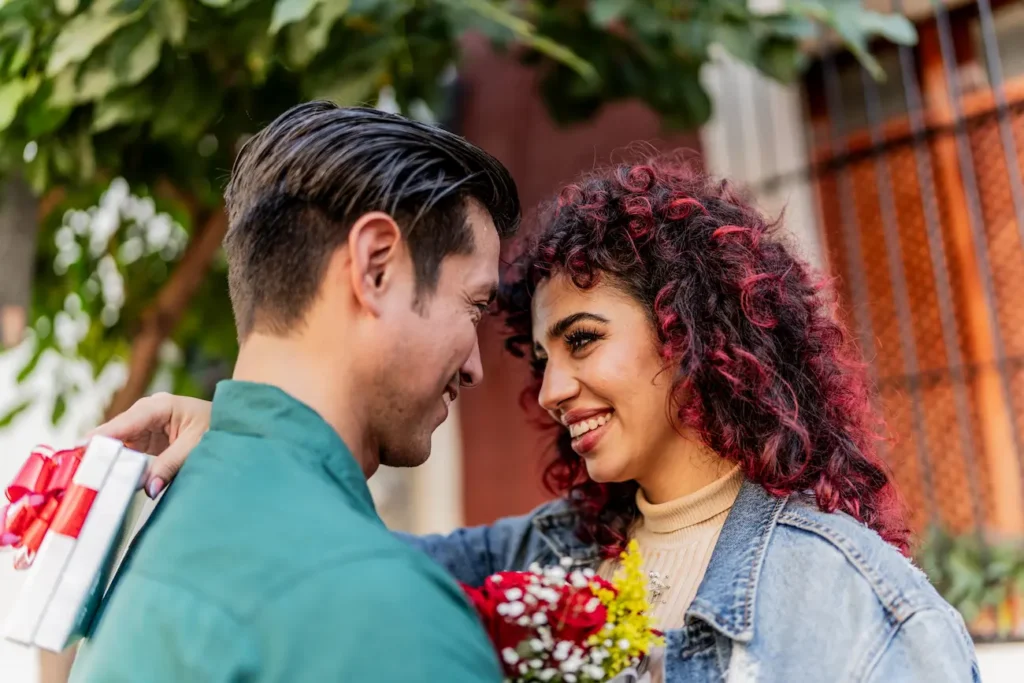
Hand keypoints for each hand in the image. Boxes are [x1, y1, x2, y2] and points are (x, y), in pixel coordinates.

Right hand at [91, 393, 211, 498]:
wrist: (232, 423)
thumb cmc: (218, 425)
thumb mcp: (198, 444)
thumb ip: (172, 464)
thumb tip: (148, 488)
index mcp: (159, 406)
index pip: (125, 422)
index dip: (102, 436)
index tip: (81, 450)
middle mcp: (146, 413)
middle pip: (115, 434)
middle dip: (99, 452)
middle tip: (79, 473)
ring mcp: (144, 426)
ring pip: (117, 445)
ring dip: (106, 462)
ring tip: (88, 480)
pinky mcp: (146, 441)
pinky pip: (126, 453)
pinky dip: (118, 466)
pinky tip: (106, 480)